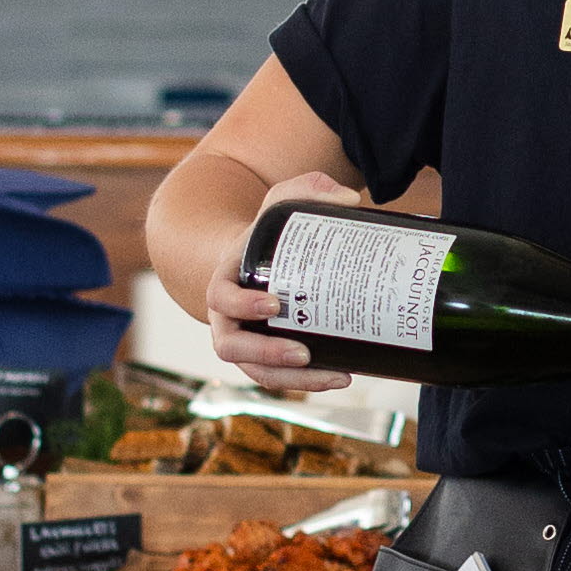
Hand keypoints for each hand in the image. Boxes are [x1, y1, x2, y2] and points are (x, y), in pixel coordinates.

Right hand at [204, 171, 366, 392]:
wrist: (257, 260)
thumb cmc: (268, 233)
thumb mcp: (282, 202)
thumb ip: (310, 189)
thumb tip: (351, 200)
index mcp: (223, 280)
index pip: (220, 298)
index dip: (241, 305)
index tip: (274, 304)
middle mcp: (226, 318)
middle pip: (232, 347)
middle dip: (267, 353)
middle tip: (304, 352)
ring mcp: (245, 342)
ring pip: (259, 372)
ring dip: (294, 379)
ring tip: (335, 375)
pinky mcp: (267, 356)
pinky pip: (279, 377)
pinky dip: (307, 382)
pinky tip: (341, 375)